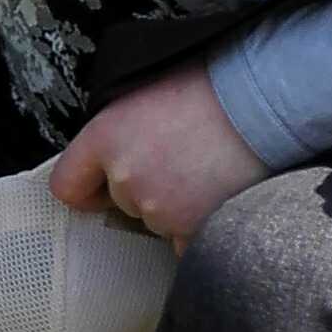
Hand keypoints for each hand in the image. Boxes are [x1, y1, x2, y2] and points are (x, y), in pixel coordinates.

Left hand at [49, 65, 265, 246]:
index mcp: (106, 137)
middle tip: (182, 157)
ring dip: (176, 206)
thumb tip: (108, 160)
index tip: (102, 187)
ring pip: (156, 222)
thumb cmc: (211, 89)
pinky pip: (185, 243)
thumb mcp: (144, 95)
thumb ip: (116, 132)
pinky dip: (200, 227)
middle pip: (122, 204)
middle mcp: (125, 177)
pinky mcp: (192, 230)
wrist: (264, 102)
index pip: (67, 185)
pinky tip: (218, 194)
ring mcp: (159, 209)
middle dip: (146, 188)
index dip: (87, 188)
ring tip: (206, 169)